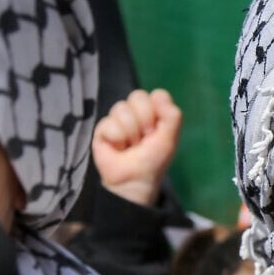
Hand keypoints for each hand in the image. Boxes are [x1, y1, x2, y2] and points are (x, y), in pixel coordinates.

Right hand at [92, 88, 181, 206]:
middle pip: (137, 96)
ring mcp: (117, 119)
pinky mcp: (101, 128)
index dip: (157, 112)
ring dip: (130, 133)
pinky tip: (117, 148)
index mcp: (153, 112)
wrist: (133, 180)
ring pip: (121, 108)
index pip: (155, 95)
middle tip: (144, 139)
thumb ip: (172, 115)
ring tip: (130, 147)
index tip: (157, 131)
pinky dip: (116, 138)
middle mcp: (135, 112)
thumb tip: (158, 94)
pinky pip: (108, 123)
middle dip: (144, 120)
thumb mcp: (169, 138)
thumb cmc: (152, 161)